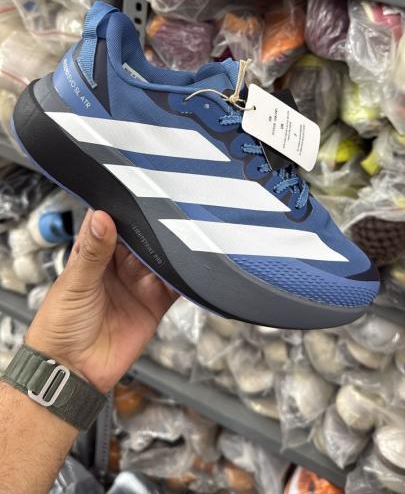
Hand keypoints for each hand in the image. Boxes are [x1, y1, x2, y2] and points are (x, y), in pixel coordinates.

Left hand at [26, 210, 176, 392]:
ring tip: (183, 234)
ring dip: (172, 247)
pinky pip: (176, 286)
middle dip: (154, 224)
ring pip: (162, 256)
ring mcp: (138, 283)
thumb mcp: (74, 284)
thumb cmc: (58, 326)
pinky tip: (191, 266)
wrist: (71, 371)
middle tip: (168, 209)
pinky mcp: (155, 303)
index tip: (136, 189)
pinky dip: (186, 277)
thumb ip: (93, 251)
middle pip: (142, 235)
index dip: (122, 205)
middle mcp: (119, 264)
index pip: (111, 220)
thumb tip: (102, 217)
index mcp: (94, 252)